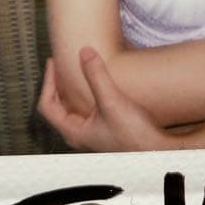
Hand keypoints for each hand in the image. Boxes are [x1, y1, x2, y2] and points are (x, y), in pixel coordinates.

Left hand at [37, 47, 176, 152]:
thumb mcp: (112, 101)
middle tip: (61, 64)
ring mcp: (93, 132)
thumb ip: (97, 76)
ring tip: (77, 72)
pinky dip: (86, 94)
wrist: (157, 152)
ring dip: (72, 89)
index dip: (48, 81)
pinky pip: (87, 109)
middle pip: (57, 106)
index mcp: (73, 131)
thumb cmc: (134, 137)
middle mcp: (80, 134)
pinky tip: (98, 86)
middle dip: (57, 83)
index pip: (47, 105)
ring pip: (73, 108)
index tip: (53, 63)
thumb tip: (85, 53)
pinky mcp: (106, 129)